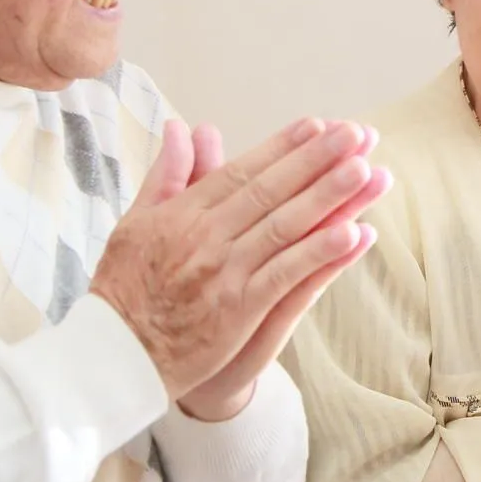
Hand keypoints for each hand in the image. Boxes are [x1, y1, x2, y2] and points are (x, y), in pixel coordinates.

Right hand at [91, 116, 391, 418]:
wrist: (114, 355)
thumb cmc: (125, 289)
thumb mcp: (135, 222)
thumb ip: (166, 175)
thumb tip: (183, 127)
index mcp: (183, 214)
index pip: (242, 172)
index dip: (283, 147)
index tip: (318, 125)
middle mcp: (207, 237)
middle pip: (271, 191)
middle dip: (316, 160)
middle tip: (356, 135)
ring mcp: (225, 273)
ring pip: (285, 226)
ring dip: (328, 197)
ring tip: (365, 171)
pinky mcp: (239, 310)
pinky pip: (286, 276)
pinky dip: (319, 253)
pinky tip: (352, 233)